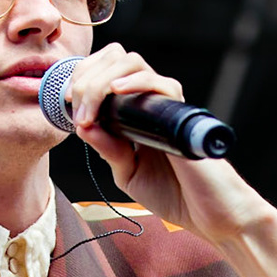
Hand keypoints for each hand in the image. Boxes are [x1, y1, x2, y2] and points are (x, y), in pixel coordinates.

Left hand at [62, 44, 271, 244]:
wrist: (211, 217)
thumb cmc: (176, 196)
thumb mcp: (128, 173)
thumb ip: (108, 149)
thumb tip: (83, 125)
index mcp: (135, 114)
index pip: (105, 73)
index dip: (81, 79)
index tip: (66, 102)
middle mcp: (151, 103)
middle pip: (115, 59)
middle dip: (86, 77)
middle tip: (76, 108)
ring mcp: (167, 105)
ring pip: (132, 63)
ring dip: (102, 80)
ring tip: (90, 110)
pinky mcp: (182, 115)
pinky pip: (161, 84)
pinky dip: (136, 82)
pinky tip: (116, 92)